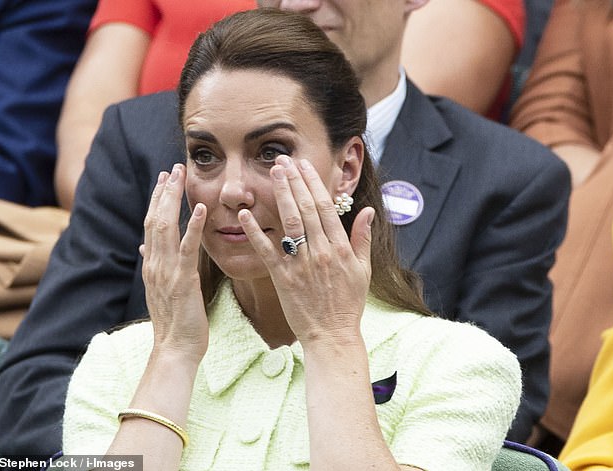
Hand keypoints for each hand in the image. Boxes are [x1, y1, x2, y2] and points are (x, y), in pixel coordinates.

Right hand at [141, 164, 208, 359]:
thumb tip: (144, 248)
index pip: (151, 225)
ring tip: (180, 176)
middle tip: (173, 168)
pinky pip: (188, 249)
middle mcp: (154, 264)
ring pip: (166, 227)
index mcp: (151, 265)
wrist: (173, 349)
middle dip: (164, 192)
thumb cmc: (173, 322)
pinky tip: (201, 208)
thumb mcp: (160, 290)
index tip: (163, 180)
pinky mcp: (183, 280)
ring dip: (173, 199)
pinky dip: (193, 227)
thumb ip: (153, 266)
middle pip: (155, 219)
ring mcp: (167, 271)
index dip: (156, 200)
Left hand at [238, 156, 374, 346]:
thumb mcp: (363, 271)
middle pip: (307, 209)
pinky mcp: (283, 278)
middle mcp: (322, 252)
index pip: (326, 207)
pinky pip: (267, 251)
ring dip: (280, 196)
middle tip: (283, 160)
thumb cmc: (348, 304)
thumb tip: (368, 211)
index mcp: (341, 248)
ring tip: (273, 173)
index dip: (314, 183)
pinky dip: (256, 232)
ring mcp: (302, 264)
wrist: (332, 336)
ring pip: (290, 223)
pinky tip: (244, 214)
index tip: (304, 165)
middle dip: (295, 181)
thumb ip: (363, 239)